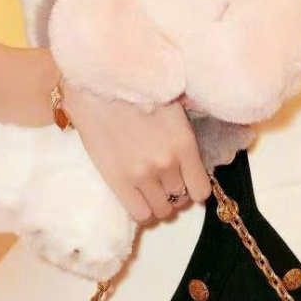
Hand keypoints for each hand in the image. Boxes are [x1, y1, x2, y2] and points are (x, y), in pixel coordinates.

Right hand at [61, 81, 211, 225]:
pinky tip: (137, 196)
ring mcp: (143, 175)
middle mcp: (167, 164)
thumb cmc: (137, 91)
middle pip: (180, 199)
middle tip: (163, 180)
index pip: (201, 189)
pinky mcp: (118, 181)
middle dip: (174, 192)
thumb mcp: (173, 109)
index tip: (187, 182)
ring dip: (158, 202)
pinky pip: (140, 214)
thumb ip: (185, 137)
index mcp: (184, 144)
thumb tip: (191, 159)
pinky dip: (143, 210)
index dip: (194, 188)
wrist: (99, 87)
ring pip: (161, 210)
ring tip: (149, 189)